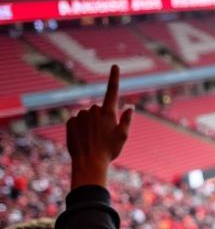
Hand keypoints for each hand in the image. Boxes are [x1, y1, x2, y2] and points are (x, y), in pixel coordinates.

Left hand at [67, 65, 132, 189]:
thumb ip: (126, 120)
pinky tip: (83, 139)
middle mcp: (93, 110)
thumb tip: (130, 107)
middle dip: (101, 118)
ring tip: (93, 139)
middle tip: (104, 136)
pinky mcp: (70, 121)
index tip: (115, 66)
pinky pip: (77, 121)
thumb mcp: (123, 136)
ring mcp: (81, 115)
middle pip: (99, 109)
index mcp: (108, 112)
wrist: (88, 162)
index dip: (114, 78)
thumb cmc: (109, 151)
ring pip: (87, 115)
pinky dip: (80, 128)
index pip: (112, 91)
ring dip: (90, 123)